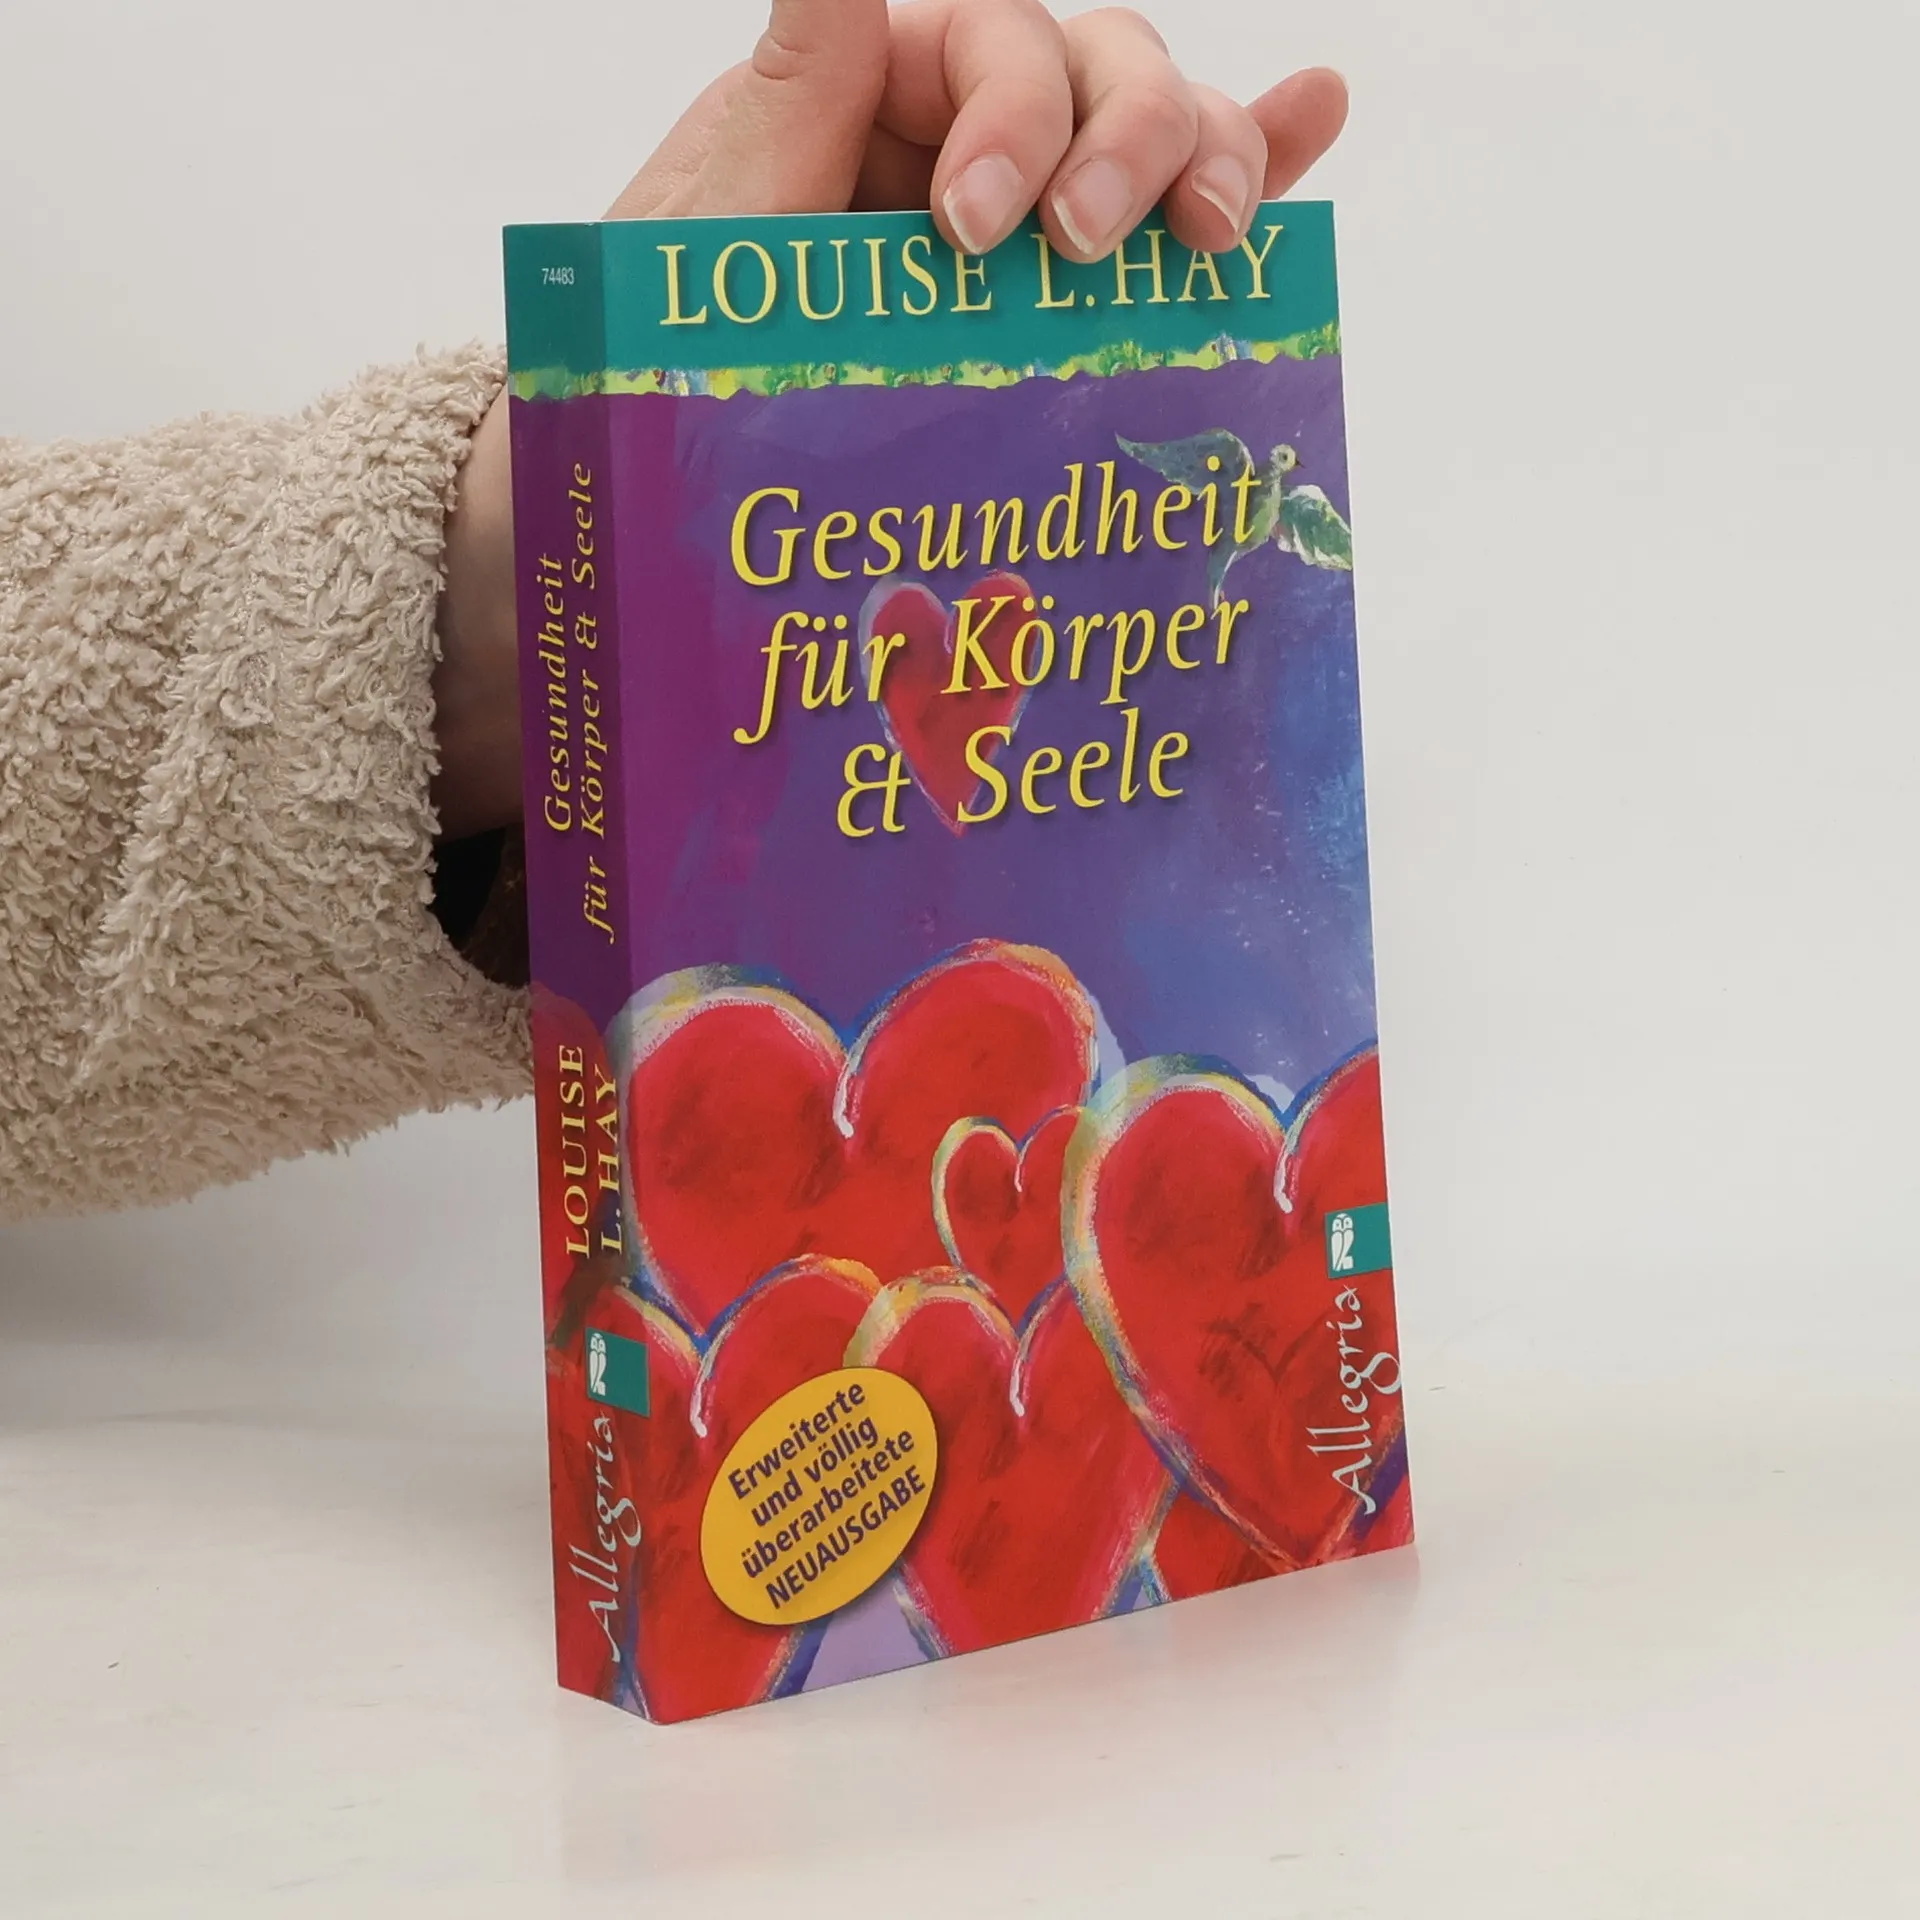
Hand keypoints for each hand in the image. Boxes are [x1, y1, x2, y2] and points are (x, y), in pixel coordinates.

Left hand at [433, 0, 1347, 840]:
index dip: (1012, 114)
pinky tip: (1312, 128)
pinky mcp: (1060, 310)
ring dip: (1207, 158)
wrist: (654, 521)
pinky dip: (1254, 163)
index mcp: (863, 102)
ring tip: (1219, 235)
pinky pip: (1168, 223)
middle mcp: (955, 144)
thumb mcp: (699, 251)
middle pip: (1095, 70)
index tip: (977, 232)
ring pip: (1152, 135)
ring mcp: (1021, 223)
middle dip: (1124, 140)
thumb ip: (786, 111)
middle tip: (1091, 250)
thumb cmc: (656, 386)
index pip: (986, 38)